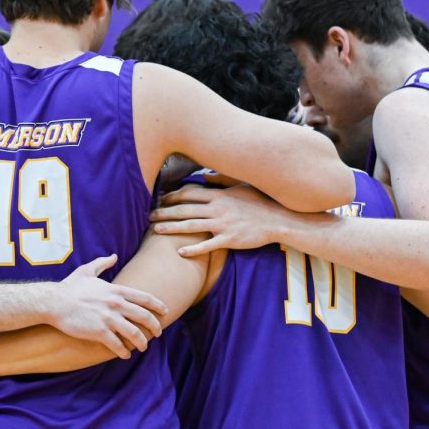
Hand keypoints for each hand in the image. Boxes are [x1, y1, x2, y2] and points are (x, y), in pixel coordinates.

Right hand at [46, 255, 168, 359]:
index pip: (144, 298)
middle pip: (144, 316)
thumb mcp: (87, 271)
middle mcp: (116, 304)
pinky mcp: (99, 331)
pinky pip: (117, 345)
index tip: (166, 312)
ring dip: (141, 342)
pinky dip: (123, 351)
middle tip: (158, 333)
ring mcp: (108, 318)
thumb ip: (102, 263)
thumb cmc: (69, 287)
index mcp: (116, 290)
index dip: (158, 305)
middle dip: (155, 326)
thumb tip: (113, 256)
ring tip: (143, 347)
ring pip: (134, 333)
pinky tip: (125, 355)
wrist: (54, 302)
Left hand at [150, 184, 281, 256]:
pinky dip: (193, 249)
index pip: (190, 193)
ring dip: (171, 228)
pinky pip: (208, 245)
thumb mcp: (242, 186)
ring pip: (191, 225)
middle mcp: (218, 208)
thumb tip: (205, 176)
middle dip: (165, 212)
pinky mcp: (230, 239)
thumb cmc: (261, 202)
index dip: (173, 196)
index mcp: (220, 195)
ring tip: (155, 231)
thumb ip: (222, 181)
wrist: (279, 219)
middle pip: (185, 209)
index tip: (160, 198)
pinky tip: (180, 252)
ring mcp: (223, 224)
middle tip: (149, 216)